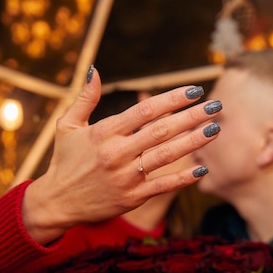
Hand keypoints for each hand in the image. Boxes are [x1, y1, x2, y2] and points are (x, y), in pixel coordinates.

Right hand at [23, 66, 221, 244]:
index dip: (172, 99)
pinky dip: (183, 178)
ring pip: (166, 156)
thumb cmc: (64, 161)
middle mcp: (116, 153)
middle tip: (215, 106)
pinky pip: (162, 186)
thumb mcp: (67, 126)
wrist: (56, 202)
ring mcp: (125, 177)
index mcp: (104, 133)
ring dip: (193, 142)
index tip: (194, 90)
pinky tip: (203, 168)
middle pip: (162, 130)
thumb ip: (85, 99)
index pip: (145, 111)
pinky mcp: (131, 198)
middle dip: (192, 116)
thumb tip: (94, 70)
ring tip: (215, 129)